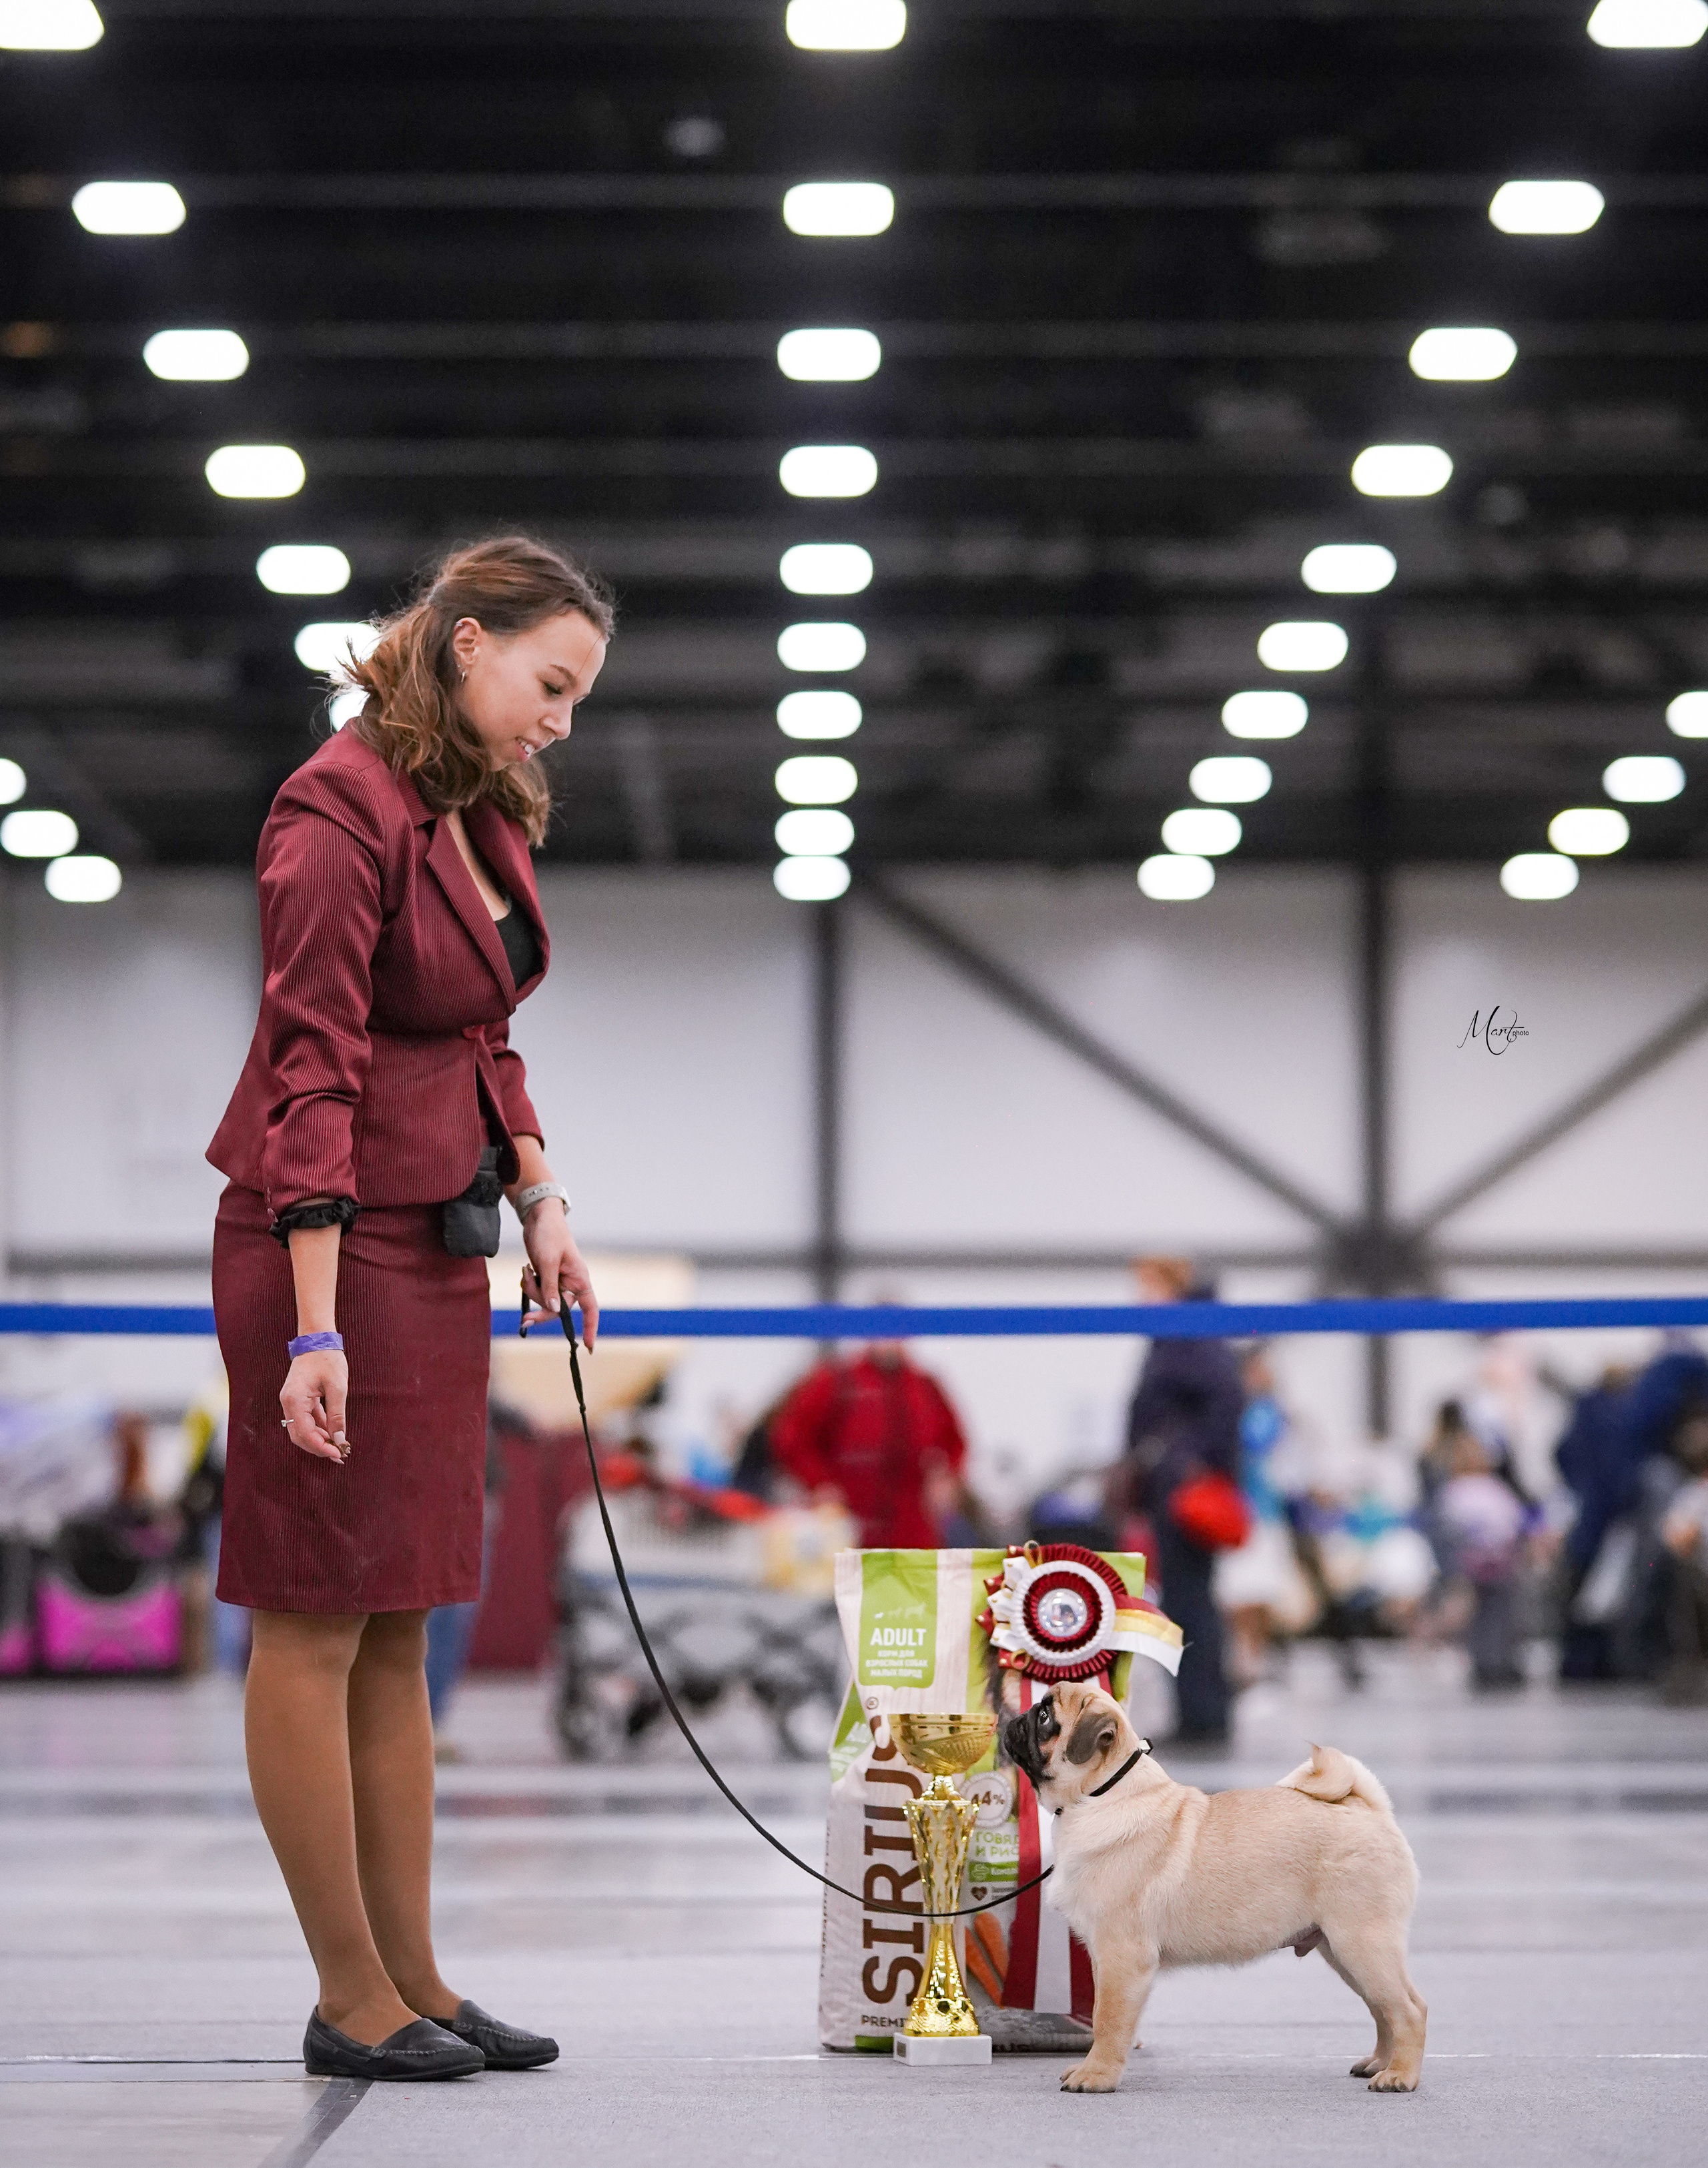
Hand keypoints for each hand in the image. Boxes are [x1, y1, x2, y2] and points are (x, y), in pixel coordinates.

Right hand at [280, 1350, 348, 1462]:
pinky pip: (307, 1420)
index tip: (338, 1453)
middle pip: (300, 1436)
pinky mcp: (298, 1399)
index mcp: (294, 1400)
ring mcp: (292, 1402)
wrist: (317, 1338)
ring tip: (339, 1447)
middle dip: (319, 1447)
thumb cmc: (327, 1358)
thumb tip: (339, 1438)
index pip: (304, 1433)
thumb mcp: (337, 1387)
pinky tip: (333, 1434)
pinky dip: (319, 1428)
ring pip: (303, 1430)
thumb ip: (337, 1414)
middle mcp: (289, 1403)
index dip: (320, 1446)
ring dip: (320, 1440)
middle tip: (339, 1455)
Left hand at [520, 1200, 599, 1347]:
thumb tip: (554, 1310)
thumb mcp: (548, 1262)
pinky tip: (526, 1270)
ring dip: (531, 1290)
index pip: (591, 1308)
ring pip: (544, 1301)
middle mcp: (571, 1283)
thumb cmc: (550, 1235)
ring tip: (526, 1271)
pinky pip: (537, 1292)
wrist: (538, 1217)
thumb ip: (550, 1287)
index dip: (591, 1327)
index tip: (588, 1347)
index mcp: (580, 1279)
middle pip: (558, 1309)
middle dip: (541, 1309)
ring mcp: (557, 1281)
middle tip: (524, 1320)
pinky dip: (528, 1285)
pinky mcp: (545, 1278)